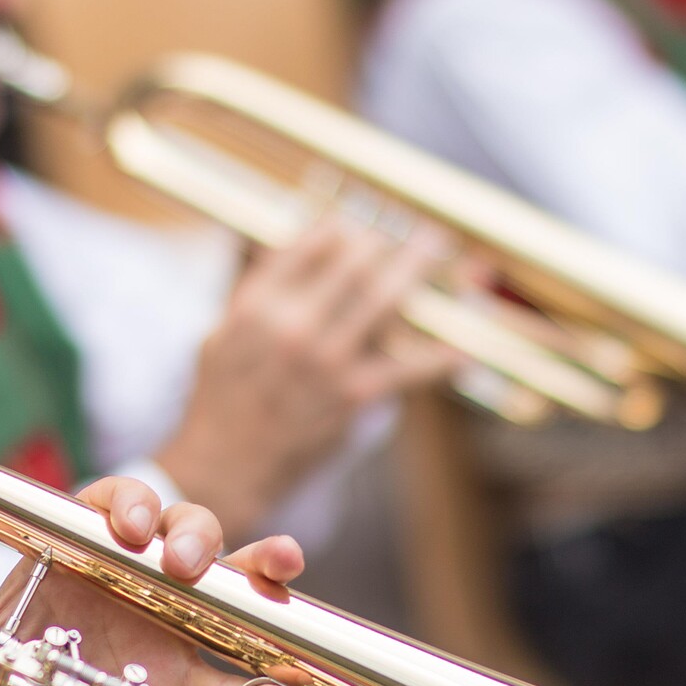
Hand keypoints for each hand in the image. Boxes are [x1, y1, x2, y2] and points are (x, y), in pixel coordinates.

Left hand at [0, 476, 308, 685]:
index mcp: (84, 558)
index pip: (113, 503)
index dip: (127, 502)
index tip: (127, 527)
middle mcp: (140, 582)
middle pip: (183, 529)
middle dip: (192, 534)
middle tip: (181, 564)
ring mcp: (179, 629)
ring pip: (233, 584)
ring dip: (256, 573)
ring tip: (273, 575)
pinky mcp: (201, 684)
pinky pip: (246, 674)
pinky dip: (270, 680)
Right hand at [154, 217, 459, 534]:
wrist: (227, 464)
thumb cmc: (224, 398)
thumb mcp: (221, 334)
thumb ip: (257, 291)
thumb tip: (290, 246)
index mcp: (256, 304)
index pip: (311, 242)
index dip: (344, 226)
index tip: (362, 220)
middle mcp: (291, 324)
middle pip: (355, 261)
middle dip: (388, 240)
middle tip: (410, 231)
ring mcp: (326, 359)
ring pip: (385, 298)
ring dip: (418, 267)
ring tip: (439, 247)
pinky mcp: (354, 394)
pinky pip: (409, 368)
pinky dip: (441, 359)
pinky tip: (464, 350)